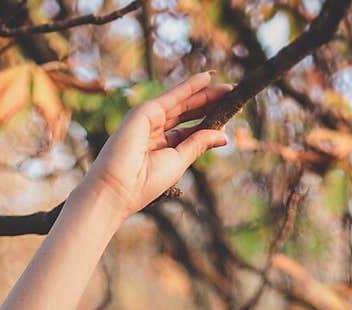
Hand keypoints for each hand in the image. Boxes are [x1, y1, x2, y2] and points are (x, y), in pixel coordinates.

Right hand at [85, 71, 232, 220]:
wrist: (117, 188)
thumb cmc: (145, 183)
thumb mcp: (179, 162)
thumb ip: (198, 144)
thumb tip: (223, 135)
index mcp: (163, 148)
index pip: (190, 130)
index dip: (210, 121)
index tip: (230, 116)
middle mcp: (156, 131)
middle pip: (189, 113)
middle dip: (211, 104)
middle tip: (233, 96)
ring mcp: (150, 119)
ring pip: (183, 103)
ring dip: (205, 93)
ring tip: (228, 88)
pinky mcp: (145, 111)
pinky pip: (172, 96)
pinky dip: (189, 86)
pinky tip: (206, 78)